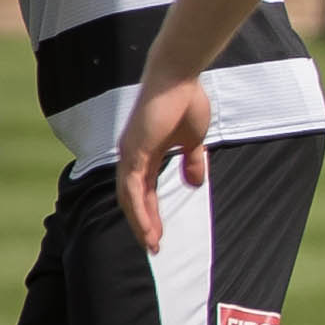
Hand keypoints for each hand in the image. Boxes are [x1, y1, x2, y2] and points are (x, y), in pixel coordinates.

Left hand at [114, 76, 212, 249]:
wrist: (179, 77)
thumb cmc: (186, 100)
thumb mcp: (194, 140)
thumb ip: (192, 161)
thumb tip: (195, 183)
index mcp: (146, 153)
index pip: (145, 191)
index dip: (152, 214)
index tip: (159, 236)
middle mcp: (132, 156)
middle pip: (132, 199)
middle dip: (142, 224)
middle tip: (153, 247)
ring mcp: (130, 153)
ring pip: (129, 198)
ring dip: (139, 223)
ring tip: (151, 244)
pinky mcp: (134, 150)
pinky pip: (133, 187)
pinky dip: (138, 208)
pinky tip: (145, 226)